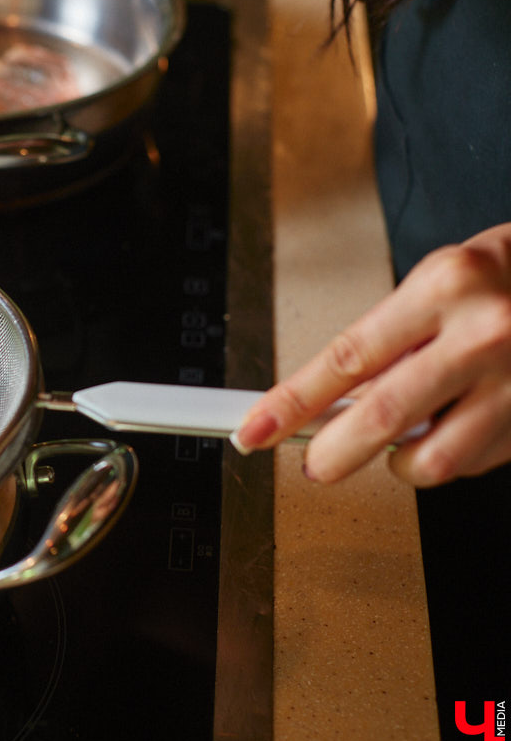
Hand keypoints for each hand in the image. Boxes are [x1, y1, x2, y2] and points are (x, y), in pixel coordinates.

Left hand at [232, 222, 510, 485]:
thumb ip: (388, 342)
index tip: (255, 428)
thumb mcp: (440, 284)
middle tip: (316, 463)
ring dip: (399, 464)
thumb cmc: (508, 277)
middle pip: (383, 416)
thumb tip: (326, 402)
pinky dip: (452, 456)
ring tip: (398, 445)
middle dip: (333, 453)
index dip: (292, 402)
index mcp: (445, 286)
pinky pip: (477, 462)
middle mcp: (484, 333)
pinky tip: (457, 425)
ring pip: (433, 459)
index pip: (346, 358)